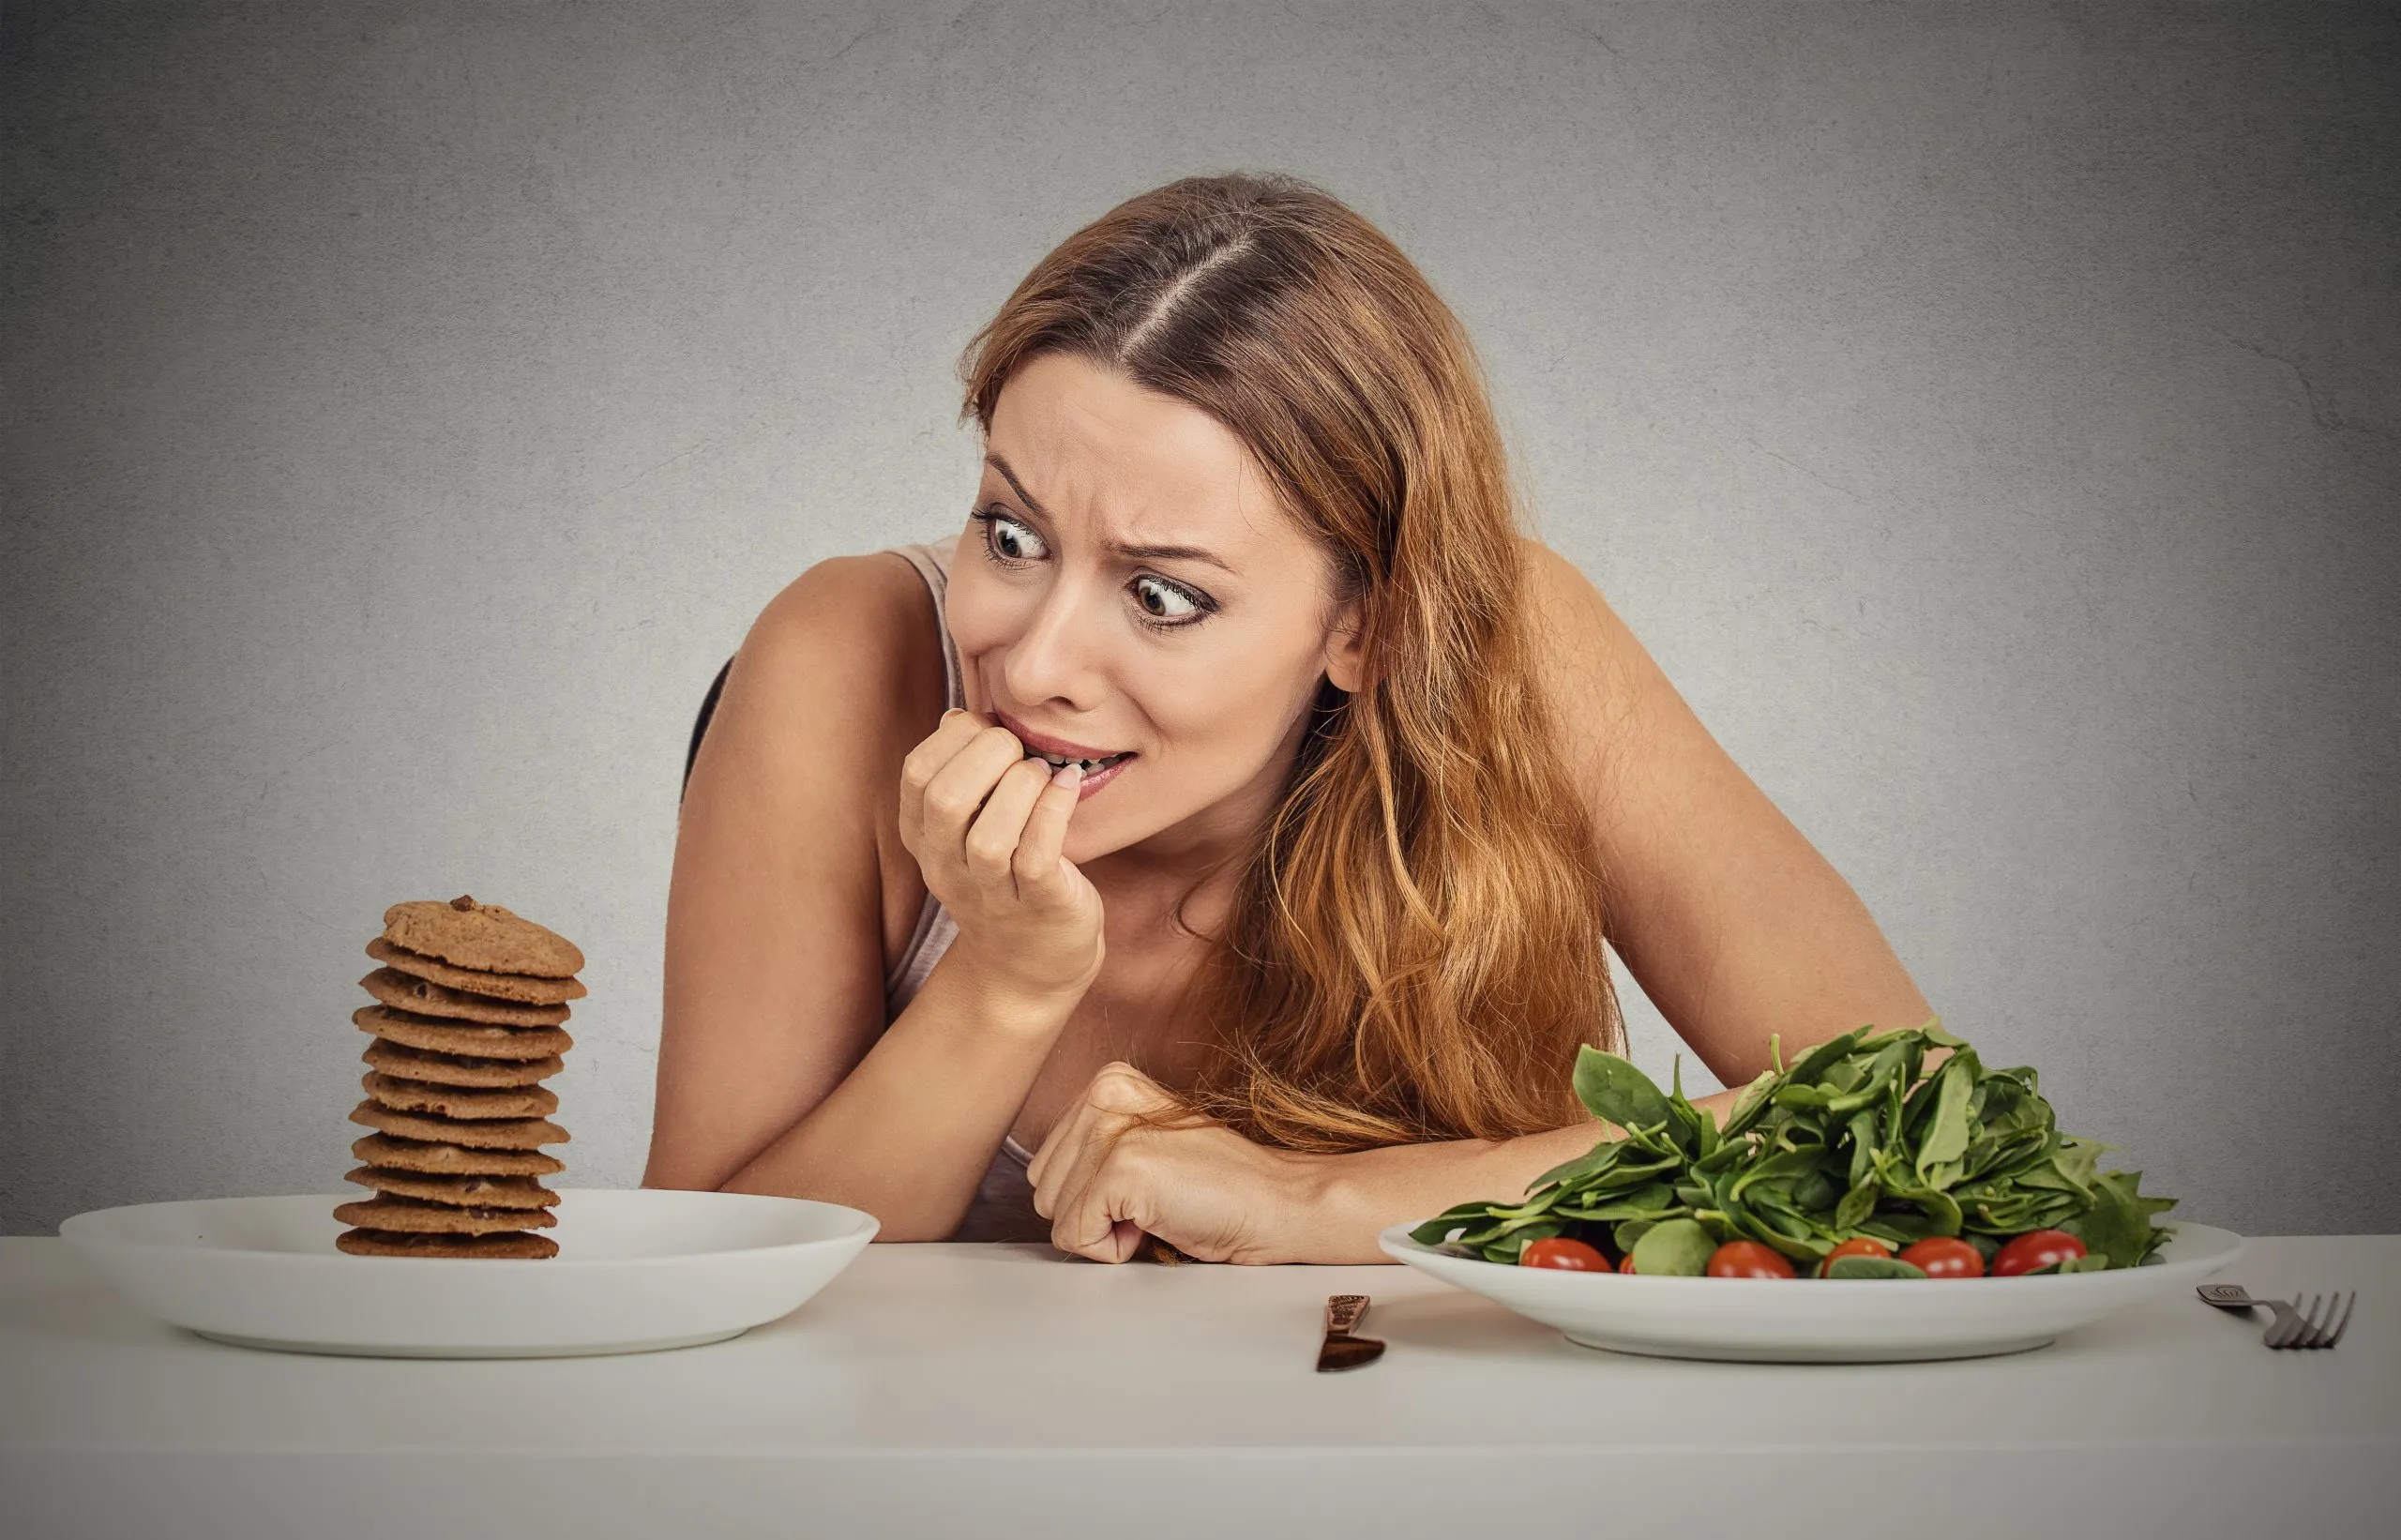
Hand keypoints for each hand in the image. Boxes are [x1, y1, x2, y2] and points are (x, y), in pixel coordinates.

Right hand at [899, 709, 1104, 1008]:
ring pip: (988, 837)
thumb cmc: (1006, 874)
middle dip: (988, 755)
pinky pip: (1037, 858)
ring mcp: (991, 892)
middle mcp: (948, 867)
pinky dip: (1054, 811)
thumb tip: (958, 717)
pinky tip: (1068, 785)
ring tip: (1042, 774)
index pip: (916, 773)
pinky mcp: (1039, 906)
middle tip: (1020, 750)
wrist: (1030, 963)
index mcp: (925, 837)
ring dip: (1022, 788)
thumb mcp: (968, 824)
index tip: (989, 730)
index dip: (955, 737)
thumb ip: (960, 771)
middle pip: (945, 800)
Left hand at [1025, 1062, 1321, 1263]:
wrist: (1274, 1203)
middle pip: (1043, 1187)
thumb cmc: (1216, 1187)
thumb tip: (1041, 1185)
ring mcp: (1111, 1129)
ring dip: (1104, 1229)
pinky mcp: (1120, 1168)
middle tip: (1153, 1200)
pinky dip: (1114, 1249)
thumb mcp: (1145, 1143)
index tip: (1145, 1185)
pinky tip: (1158, 1222)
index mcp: (1107, 1082)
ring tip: (1155, 1207)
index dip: (1092, 1194)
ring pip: (1054, 1213)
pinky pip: (1076, 1236)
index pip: (1047, 1162)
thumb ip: (1092, 1148)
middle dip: (1092, 1211)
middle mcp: (1104, 1094)